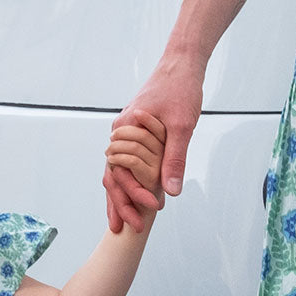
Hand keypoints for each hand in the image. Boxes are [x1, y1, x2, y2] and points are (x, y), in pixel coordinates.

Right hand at [104, 53, 204, 231]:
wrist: (180, 65)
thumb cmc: (181, 90)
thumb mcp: (182, 126)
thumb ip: (174, 159)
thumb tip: (170, 191)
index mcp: (125, 130)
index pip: (119, 173)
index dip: (130, 197)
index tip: (146, 214)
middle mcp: (119, 134)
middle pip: (113, 176)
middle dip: (120, 204)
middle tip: (127, 230)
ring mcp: (125, 135)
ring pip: (116, 172)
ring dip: (120, 197)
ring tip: (122, 224)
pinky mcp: (134, 135)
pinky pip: (125, 163)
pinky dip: (127, 183)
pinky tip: (131, 200)